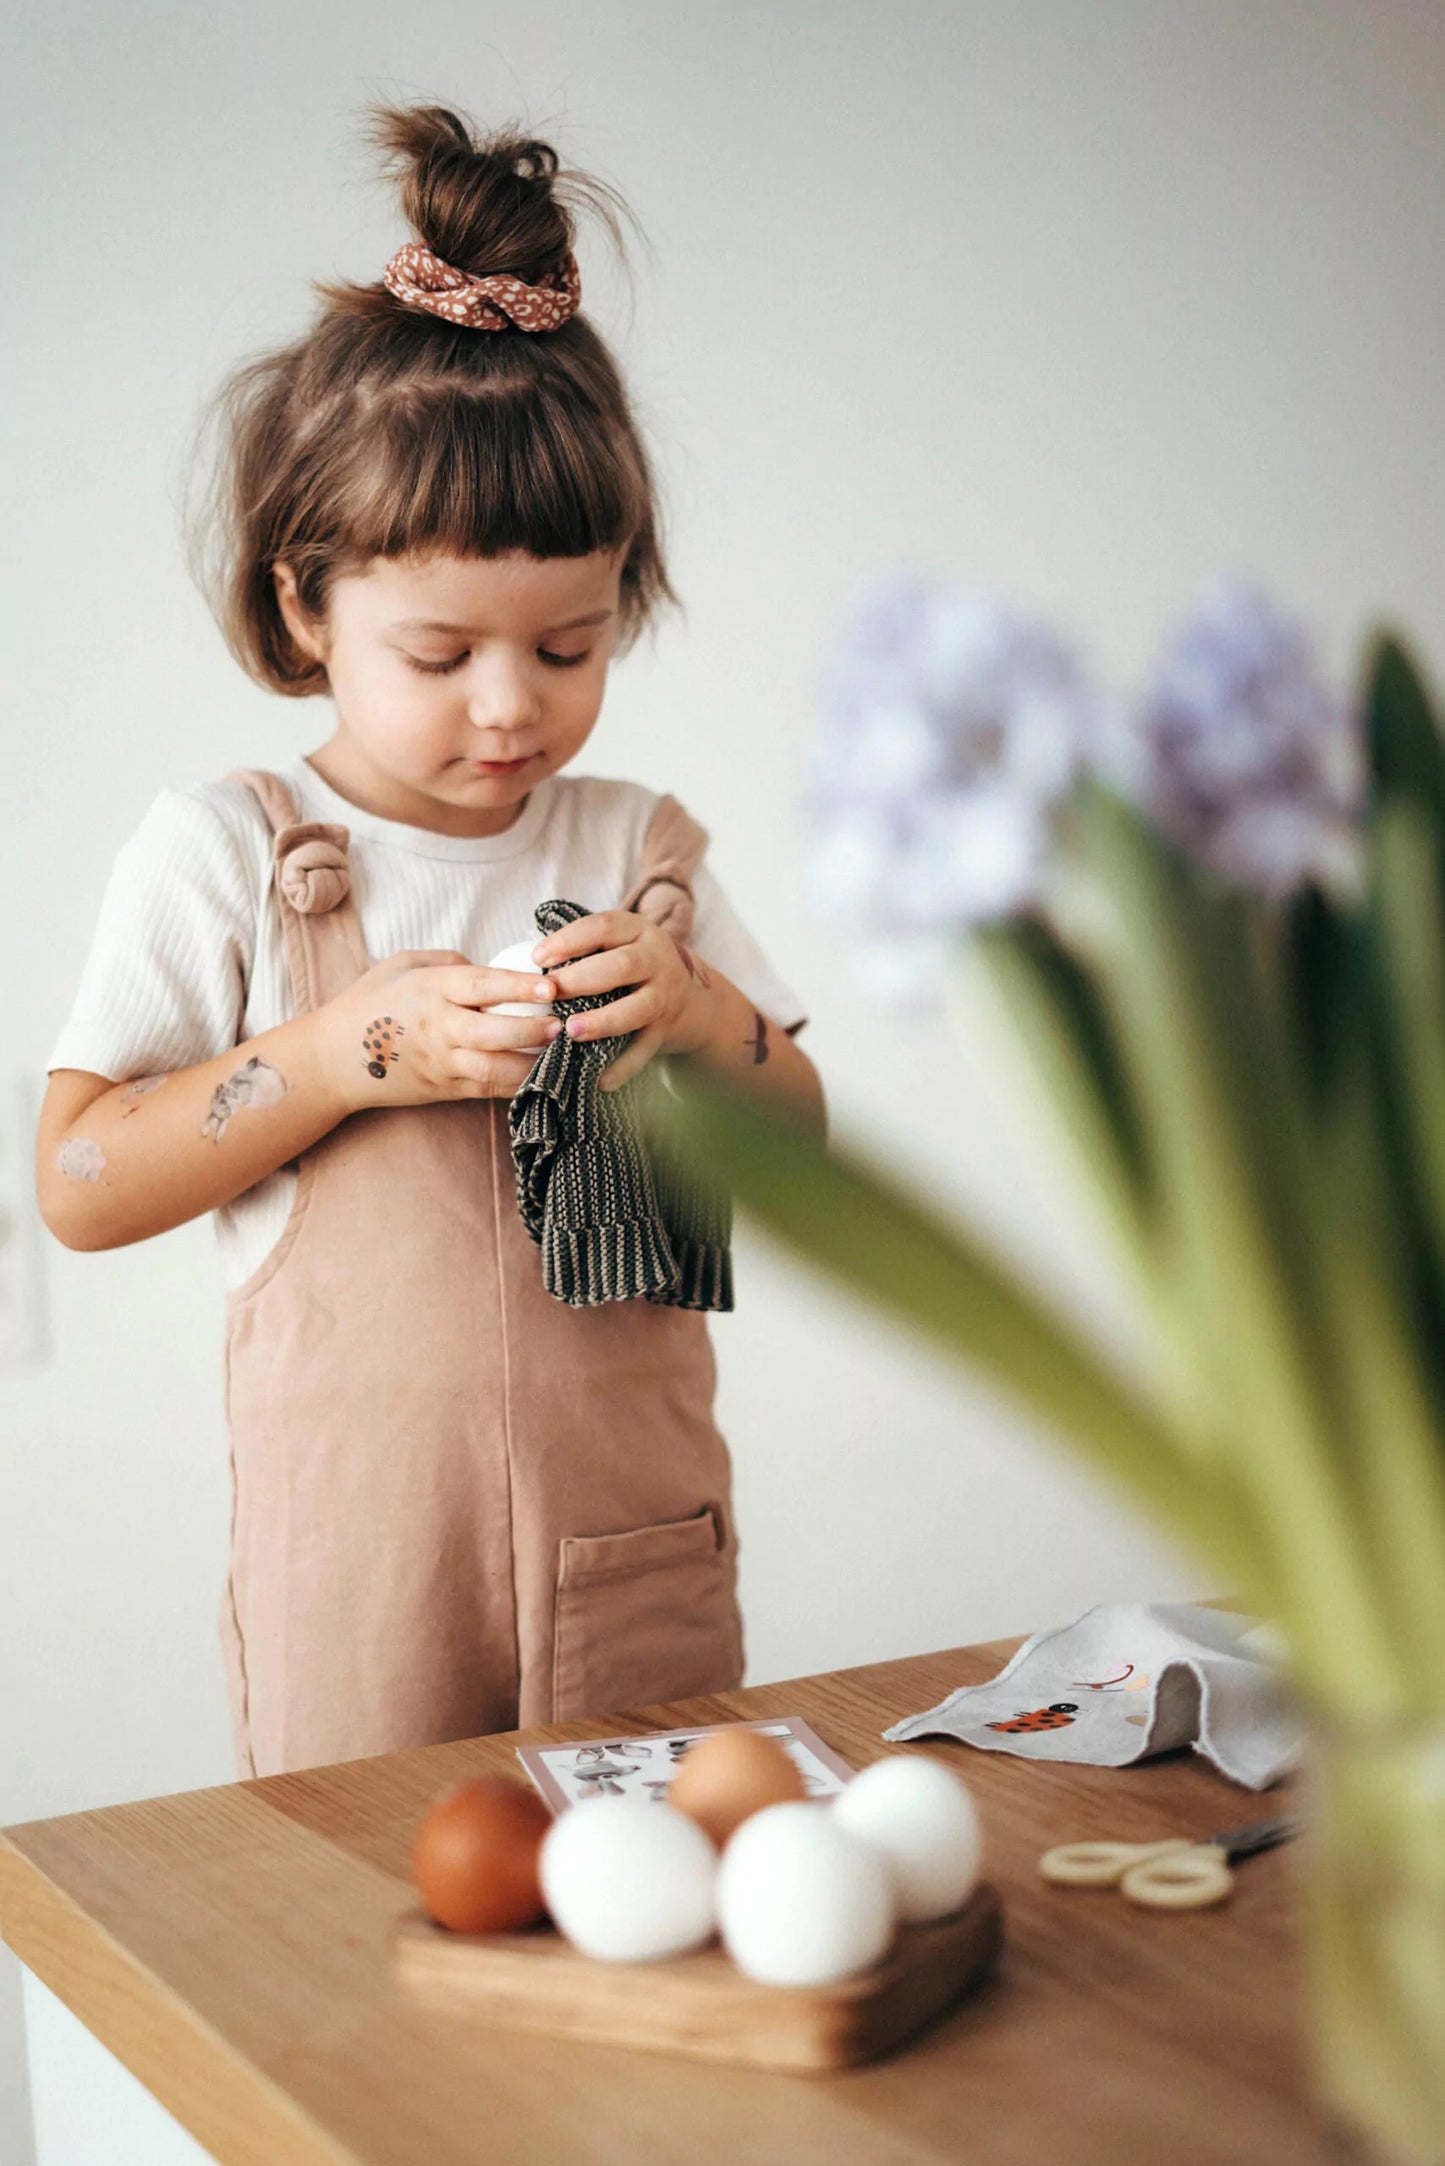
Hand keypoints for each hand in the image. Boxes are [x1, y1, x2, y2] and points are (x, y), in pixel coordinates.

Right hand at [315, 950, 559, 1113]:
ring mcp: (443, 1063)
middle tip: (563, 1025)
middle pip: (494, 1033)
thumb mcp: (402, 965)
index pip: (481, 986)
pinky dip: (519, 1084)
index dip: (518, 987)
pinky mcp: (446, 1090)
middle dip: (534, 1031)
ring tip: (562, 1053)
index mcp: (431, 990)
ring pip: (496, 1069)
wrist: (333, 1060)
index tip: (550, 986)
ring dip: (533, 1063)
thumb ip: (450, 961)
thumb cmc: (369, 1003)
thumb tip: (491, 966)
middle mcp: (439, 1029)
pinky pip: (489, 1089)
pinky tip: (546, 1075)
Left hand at [531, 912, 717, 1090]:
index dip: (570, 940)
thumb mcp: (615, 945)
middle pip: (622, 966)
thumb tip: (527, 962)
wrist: (686, 1002)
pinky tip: (600, 1081)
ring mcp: (665, 996)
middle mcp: (656, 960)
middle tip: (550, 994)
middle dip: (582, 979)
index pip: (602, 927)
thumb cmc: (629, 969)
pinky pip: (645, 1049)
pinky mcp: (666, 1030)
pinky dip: (624, 1066)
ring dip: (603, 1020)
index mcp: (637, 931)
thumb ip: (582, 948)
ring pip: (637, 1008)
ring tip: (571, 1031)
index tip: (537, 957)